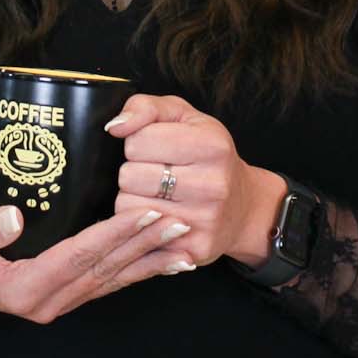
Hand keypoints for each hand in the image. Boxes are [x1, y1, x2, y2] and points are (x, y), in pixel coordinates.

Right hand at [0, 201, 198, 324]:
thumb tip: (12, 217)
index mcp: (25, 288)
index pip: (79, 255)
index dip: (113, 233)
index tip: (144, 212)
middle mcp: (48, 301)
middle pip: (105, 268)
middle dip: (144, 244)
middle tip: (179, 222)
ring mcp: (59, 301)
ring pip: (113, 279)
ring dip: (149, 259)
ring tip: (184, 243)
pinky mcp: (65, 293)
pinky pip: (108, 283)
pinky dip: (137, 270)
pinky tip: (162, 261)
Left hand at [103, 93, 261, 271]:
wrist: (242, 206)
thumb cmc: (205, 154)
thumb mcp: (181, 116)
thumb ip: (144, 107)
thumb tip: (115, 127)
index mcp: (211, 144)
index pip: (137, 141)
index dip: (139, 142)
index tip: (156, 147)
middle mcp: (212, 184)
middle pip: (129, 176)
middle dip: (134, 171)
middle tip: (157, 172)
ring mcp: (204, 221)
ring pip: (128, 206)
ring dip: (134, 198)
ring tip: (158, 193)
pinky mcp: (193, 250)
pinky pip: (137, 235)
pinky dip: (140, 224)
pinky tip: (159, 216)